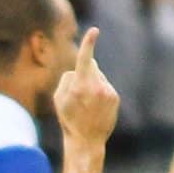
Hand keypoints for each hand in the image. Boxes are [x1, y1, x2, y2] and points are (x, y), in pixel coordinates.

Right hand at [51, 26, 117, 145]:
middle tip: (78, 90)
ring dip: (93, 83)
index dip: (88, 43)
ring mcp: (107, 92)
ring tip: (87, 104)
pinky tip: (96, 107)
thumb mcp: (58, 99)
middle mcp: (96, 87)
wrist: (87, 140)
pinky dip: (100, 92)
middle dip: (85, 70)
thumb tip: (79, 70)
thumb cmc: (69, 119)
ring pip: (99, 76)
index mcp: (79, 86)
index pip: (84, 59)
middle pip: (91, 65)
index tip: (94, 31)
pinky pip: (105, 86)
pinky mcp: (115, 97)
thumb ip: (67, 79)